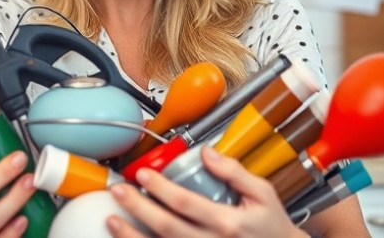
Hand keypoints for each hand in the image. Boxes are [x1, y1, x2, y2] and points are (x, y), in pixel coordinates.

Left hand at [106, 146, 307, 237]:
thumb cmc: (271, 225)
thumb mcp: (263, 193)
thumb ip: (234, 171)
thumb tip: (206, 152)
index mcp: (227, 222)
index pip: (186, 204)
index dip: (161, 189)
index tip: (144, 173)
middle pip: (167, 227)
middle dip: (138, 209)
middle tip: (119, 191)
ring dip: (133, 236)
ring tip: (112, 220)